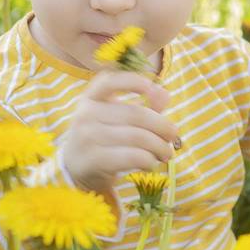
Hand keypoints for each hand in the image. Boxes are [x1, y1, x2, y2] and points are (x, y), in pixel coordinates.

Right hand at [61, 69, 179, 193]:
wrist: (75, 168)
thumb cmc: (103, 138)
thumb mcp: (118, 118)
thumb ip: (142, 105)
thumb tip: (165, 94)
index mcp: (91, 97)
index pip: (109, 81)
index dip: (132, 81)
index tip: (151, 87)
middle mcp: (86, 114)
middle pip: (135, 114)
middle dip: (162, 125)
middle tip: (173, 135)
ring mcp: (87, 136)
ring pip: (137, 137)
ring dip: (159, 146)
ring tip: (166, 153)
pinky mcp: (93, 159)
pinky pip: (132, 156)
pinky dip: (149, 160)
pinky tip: (151, 164)